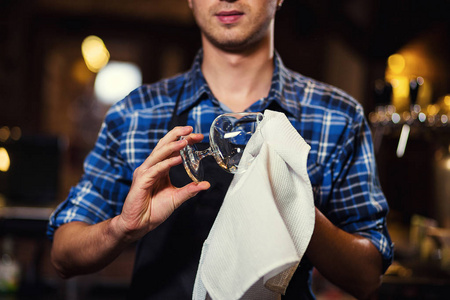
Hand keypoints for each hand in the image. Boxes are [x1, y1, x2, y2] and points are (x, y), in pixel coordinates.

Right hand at [115, 126, 209, 241]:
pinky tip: (177, 159)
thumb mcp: (177, 198)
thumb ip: (190, 190)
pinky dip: (167, 163)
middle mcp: (151, 167)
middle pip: (164, 146)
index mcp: (159, 168)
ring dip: (173, 146)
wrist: (138, 225)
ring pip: (159, 154)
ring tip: (185, 141)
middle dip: (177, 136)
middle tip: (191, 130)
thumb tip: (205, 184)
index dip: (184, 140)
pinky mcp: (142, 182)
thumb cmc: (153, 211)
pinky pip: (156, 169)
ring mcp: (145, 173)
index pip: (171, 149)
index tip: (198, 136)